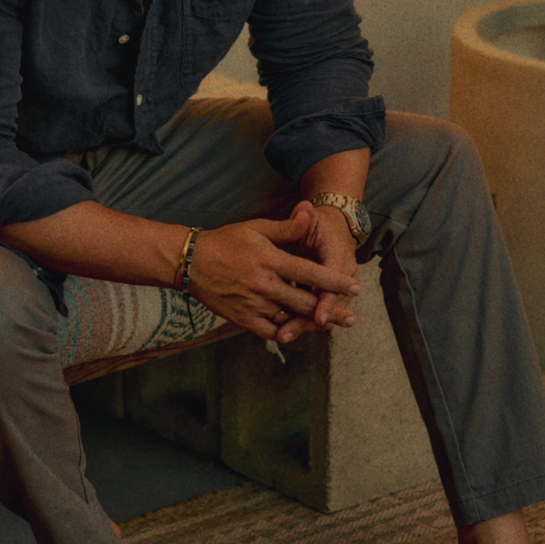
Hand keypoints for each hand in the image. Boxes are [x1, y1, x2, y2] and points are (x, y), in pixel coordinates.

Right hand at [187, 202, 360, 343]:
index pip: (311, 273)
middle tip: (351, 317)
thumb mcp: (256, 228)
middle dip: (331, 311)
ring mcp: (252, 304)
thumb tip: (309, 212)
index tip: (354, 288)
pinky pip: (270, 330)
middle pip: (306, 302)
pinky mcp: (242, 318)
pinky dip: (286, 332)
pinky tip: (298, 331)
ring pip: (290, 318)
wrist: (190, 262)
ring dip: (312, 324)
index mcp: (270, 260)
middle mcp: (264, 285)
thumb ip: (287, 227)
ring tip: (331, 327)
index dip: (335, 283)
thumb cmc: (226, 241)